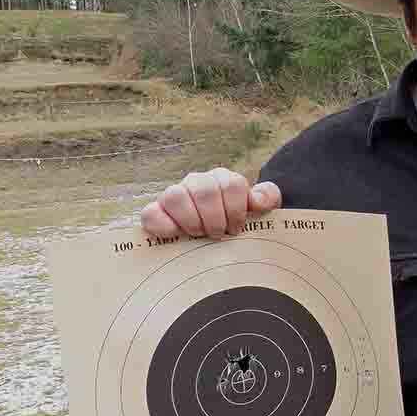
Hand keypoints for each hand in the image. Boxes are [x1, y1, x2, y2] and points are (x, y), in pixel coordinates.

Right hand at [140, 169, 281, 238]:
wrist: (215, 232)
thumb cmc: (235, 222)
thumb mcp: (256, 210)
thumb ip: (266, 198)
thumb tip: (258, 201)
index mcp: (223, 180)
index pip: (232, 184)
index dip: (237, 209)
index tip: (237, 228)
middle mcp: (197, 182)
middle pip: (204, 189)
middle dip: (215, 217)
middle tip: (219, 235)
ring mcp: (174, 196)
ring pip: (175, 195)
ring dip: (191, 220)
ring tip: (199, 234)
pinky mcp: (155, 212)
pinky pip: (150, 213)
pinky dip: (163, 225)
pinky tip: (176, 235)